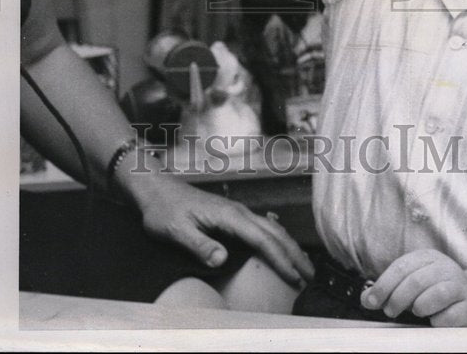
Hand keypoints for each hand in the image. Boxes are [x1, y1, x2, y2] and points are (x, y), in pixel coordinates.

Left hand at [130, 173, 313, 287]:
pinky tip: (280, 248)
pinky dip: (277, 240)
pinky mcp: (232, 216)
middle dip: (294, 254)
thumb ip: (199, 245)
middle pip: (274, 233)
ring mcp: (236, 212)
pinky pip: (262, 228)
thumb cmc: (163, 210)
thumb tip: (222, 259)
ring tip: (302, 265)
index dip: (280, 260)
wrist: (156, 189)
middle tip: (310, 275)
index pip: (262, 240)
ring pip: (271, 229)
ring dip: (289, 247)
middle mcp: (238, 212)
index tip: (294, 277)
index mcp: (228, 216)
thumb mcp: (176, 231)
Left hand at [361, 249, 466, 326]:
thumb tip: (366, 299)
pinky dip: (437, 320)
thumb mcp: (412, 283)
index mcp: (428, 257)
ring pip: (435, 295)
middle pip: (416, 281)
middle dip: (397, 298)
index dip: (384, 285)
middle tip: (389, 311)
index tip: (371, 302)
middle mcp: (445, 267)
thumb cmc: (434, 291)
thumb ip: (389, 289)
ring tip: (416, 311)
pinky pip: (449, 316)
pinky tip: (435, 319)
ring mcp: (459, 286)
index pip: (401, 267)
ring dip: (419, 307)